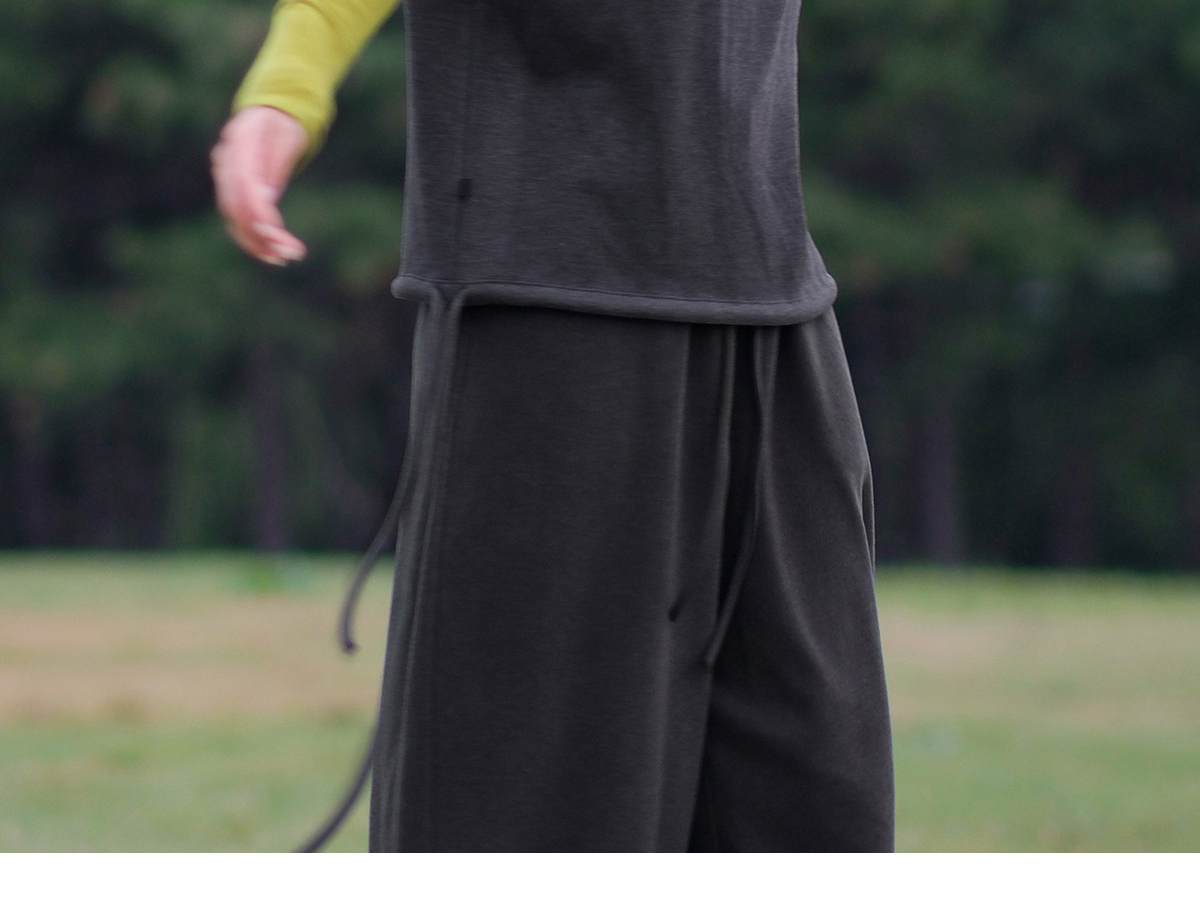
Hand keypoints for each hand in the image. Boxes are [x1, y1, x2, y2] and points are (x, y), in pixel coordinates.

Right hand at [211, 105, 309, 265]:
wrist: (272, 113)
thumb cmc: (284, 124)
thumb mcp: (288, 137)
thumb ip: (275, 163)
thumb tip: (263, 197)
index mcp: (242, 140)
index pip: (243, 181)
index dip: (256, 209)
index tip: (273, 231)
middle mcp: (227, 159)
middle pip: (235, 204)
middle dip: (259, 233)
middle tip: (287, 253)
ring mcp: (225, 174)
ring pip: (234, 216)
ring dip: (258, 242)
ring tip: (284, 258)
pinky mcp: (231, 190)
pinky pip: (237, 218)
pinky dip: (254, 238)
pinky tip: (273, 253)